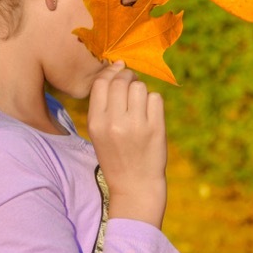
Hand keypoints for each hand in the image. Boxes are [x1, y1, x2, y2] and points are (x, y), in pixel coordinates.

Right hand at [87, 62, 167, 227]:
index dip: (111, 72)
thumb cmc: (116, 155)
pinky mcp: (156, 128)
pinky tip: (150, 114)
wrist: (135, 185)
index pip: (101, 83)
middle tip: (132, 84)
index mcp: (96, 122)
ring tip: (140, 104)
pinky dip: (154, 102)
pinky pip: (156, 98)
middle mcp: (114, 122)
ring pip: (140, 87)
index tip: (118, 71)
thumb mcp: (99, 133)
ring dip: (141, 90)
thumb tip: (117, 68)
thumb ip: (104, 104)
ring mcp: (136, 125)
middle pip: (121, 81)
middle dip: (128, 77)